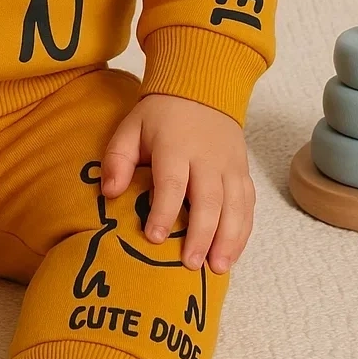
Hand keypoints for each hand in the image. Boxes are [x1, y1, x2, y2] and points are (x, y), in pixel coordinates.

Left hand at [99, 93, 254, 273]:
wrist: (202, 90)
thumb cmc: (159, 117)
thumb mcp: (131, 128)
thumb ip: (117, 159)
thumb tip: (108, 193)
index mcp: (175, 146)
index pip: (172, 183)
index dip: (163, 212)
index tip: (153, 238)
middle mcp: (207, 158)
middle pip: (209, 200)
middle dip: (201, 235)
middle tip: (190, 265)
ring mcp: (230, 166)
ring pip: (235, 206)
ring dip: (228, 239)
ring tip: (217, 268)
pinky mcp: (243, 173)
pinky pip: (248, 205)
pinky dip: (243, 231)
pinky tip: (232, 254)